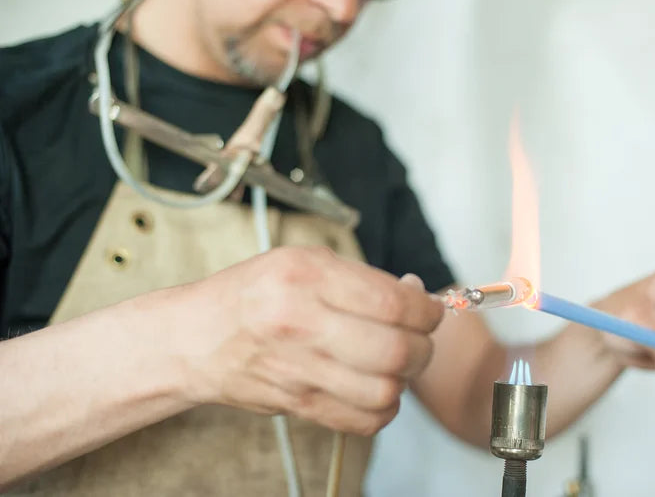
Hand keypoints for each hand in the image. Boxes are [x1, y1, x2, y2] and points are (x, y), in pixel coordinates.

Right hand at [169, 246, 443, 434]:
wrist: (195, 338)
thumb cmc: (251, 294)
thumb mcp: (302, 261)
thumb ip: (362, 279)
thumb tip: (418, 297)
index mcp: (306, 275)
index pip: (392, 303)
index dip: (427, 311)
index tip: (430, 311)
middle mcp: (301, 322)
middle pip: (396, 350)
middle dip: (423, 347)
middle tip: (419, 339)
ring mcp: (298, 368)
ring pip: (384, 390)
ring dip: (405, 380)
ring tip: (396, 364)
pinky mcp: (296, 404)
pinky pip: (362, 420)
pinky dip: (384, 409)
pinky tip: (376, 389)